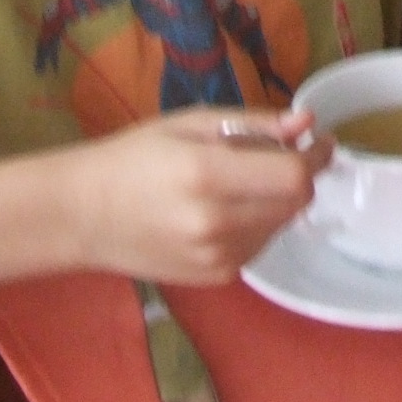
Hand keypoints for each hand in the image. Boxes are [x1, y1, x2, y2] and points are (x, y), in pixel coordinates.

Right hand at [56, 108, 328, 284]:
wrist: (84, 215)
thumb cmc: (134, 157)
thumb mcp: (190, 124)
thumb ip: (252, 124)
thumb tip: (305, 122)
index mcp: (207, 175)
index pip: (293, 176)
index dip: (315, 157)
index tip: (318, 140)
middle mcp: (216, 224)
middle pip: (294, 203)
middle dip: (297, 176)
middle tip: (278, 154)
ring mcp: (217, 258)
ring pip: (280, 225)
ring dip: (276, 200)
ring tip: (238, 182)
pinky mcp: (216, 278)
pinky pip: (259, 245)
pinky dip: (257, 223)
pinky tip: (223, 210)